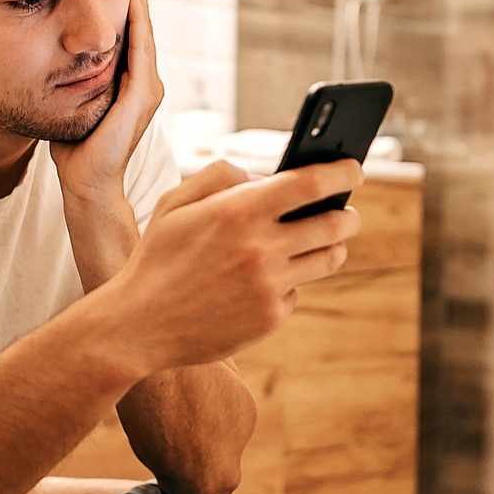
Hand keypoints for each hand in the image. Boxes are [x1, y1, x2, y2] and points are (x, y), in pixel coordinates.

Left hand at [50, 0, 164, 205]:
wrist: (86, 183)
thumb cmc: (74, 149)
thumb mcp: (70, 98)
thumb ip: (67, 74)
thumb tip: (44, 50)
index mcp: (131, 81)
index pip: (129, 29)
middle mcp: (146, 80)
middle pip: (140, 22)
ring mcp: (148, 87)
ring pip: (143, 28)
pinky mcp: (142, 95)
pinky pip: (141, 48)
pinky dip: (135, 20)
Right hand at [102, 157, 365, 372]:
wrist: (139, 326)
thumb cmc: (157, 257)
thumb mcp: (174, 202)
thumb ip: (220, 175)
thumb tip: (265, 177)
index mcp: (237, 211)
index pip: (311, 183)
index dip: (342, 171)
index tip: (354, 168)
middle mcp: (260, 248)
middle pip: (334, 224)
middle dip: (348, 214)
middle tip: (347, 212)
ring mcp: (269, 286)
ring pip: (328, 259)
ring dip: (333, 247)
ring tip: (328, 241)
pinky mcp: (270, 318)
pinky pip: (296, 292)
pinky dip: (287, 283)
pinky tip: (267, 281)